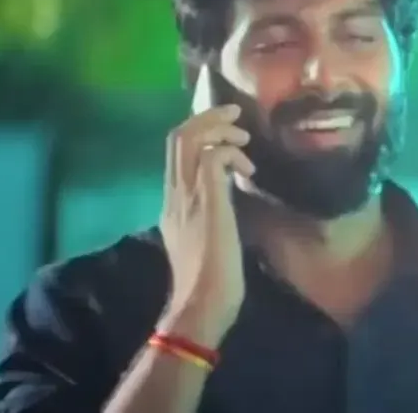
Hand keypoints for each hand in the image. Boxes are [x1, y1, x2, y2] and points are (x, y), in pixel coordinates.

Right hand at [157, 104, 254, 345]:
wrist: (203, 302)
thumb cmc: (209, 281)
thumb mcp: (202, 239)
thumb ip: (205, 214)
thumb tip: (223, 197)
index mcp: (171, 204)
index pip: (174, 153)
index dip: (197, 131)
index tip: (222, 130)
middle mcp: (173, 194)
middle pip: (176, 136)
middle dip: (207, 117)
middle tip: (235, 114)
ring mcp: (187, 196)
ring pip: (189, 138)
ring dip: (220, 128)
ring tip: (244, 139)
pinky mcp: (207, 199)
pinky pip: (210, 155)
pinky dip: (229, 150)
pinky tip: (246, 166)